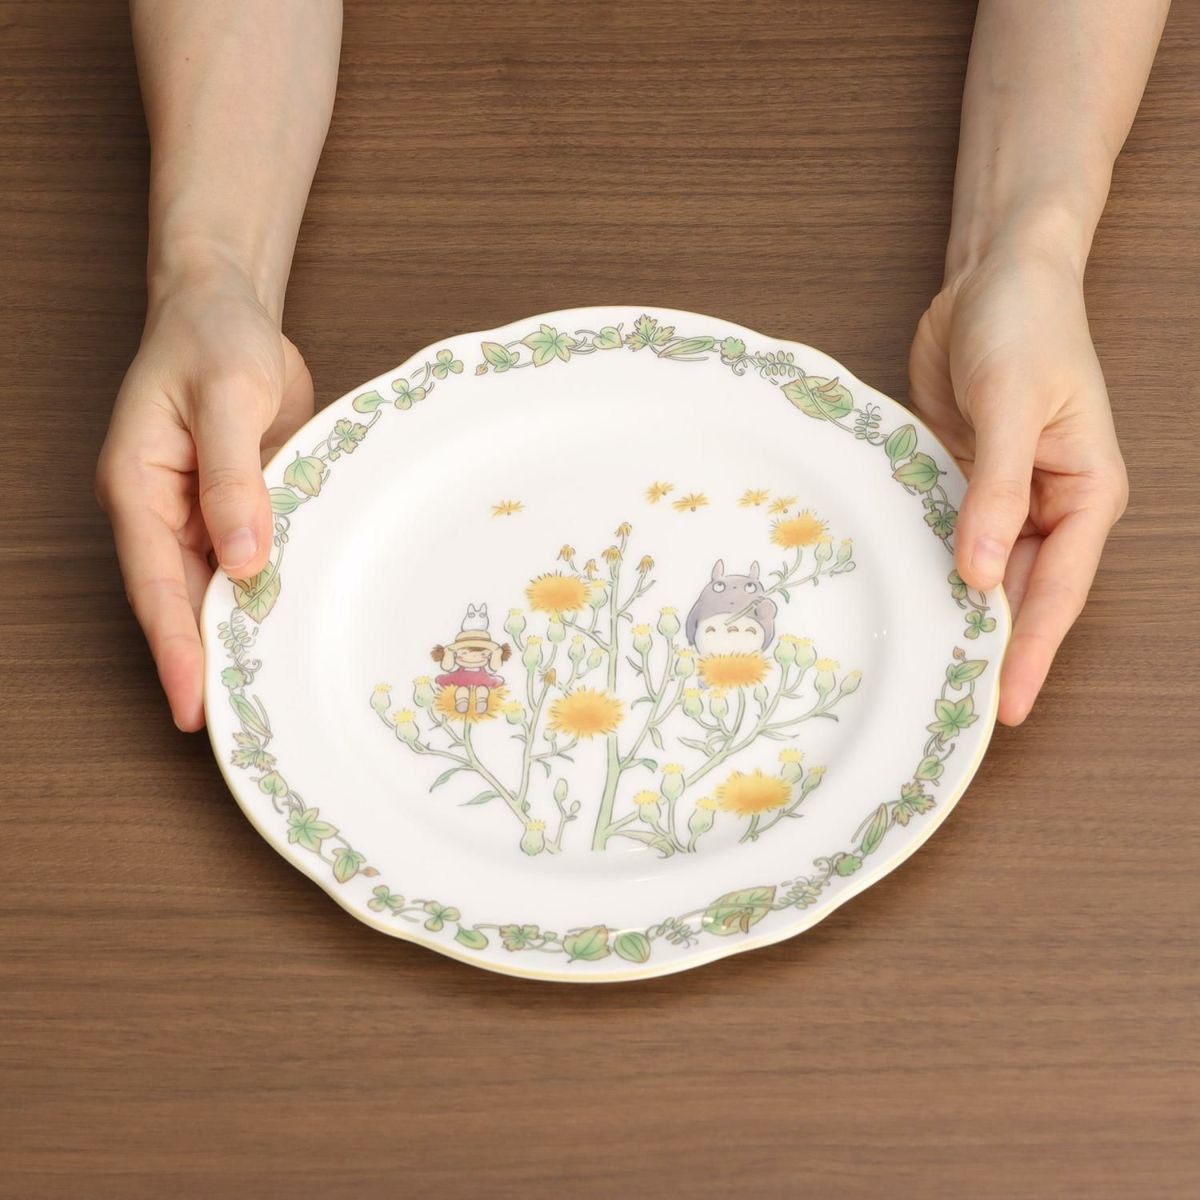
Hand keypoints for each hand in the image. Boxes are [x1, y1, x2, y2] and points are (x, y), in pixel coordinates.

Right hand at [97, 267, 312, 730]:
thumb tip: (244, 561)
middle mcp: (162, 511)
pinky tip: (295, 629)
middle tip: (237, 725)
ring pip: (218, 587)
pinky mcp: (238, 507)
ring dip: (241, 634)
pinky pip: (252, 560)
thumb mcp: (226, 401)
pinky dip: (270, 594)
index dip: (174, 648)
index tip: (193, 705)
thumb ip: (234, 481)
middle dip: (204, 660)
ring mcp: (200, 513)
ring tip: (268, 696)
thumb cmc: (214, 340)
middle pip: (181, 600)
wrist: (229, 309)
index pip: (155, 584)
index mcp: (137, 487)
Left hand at [908, 243, 1127, 725]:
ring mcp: (1005, 496)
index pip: (1058, 591)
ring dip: (955, 608)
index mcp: (1086, 493)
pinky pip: (948, 534)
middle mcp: (1050, 504)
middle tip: (949, 701)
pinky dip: (930, 564)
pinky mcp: (964, 480)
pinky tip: (905, 597)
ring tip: (922, 664)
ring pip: (981, 569)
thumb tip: (981, 575)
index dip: (1031, 652)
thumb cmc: (1026, 327)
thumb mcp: (1015, 407)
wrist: (994, 277)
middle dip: (991, 644)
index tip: (1004, 707)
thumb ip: (998, 492)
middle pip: (1020, 592)